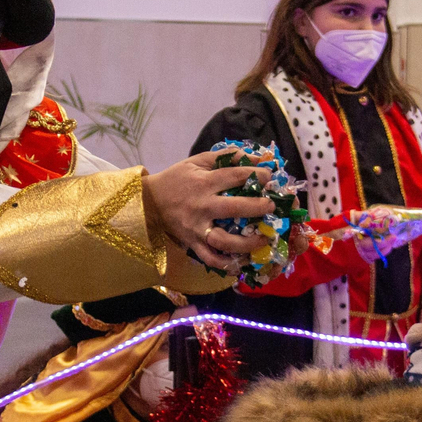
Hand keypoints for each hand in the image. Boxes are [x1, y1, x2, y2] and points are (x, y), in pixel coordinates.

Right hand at [144, 151, 271, 270]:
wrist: (149, 201)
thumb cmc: (177, 179)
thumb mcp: (197, 161)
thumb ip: (226, 156)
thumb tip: (255, 157)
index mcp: (204, 182)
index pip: (235, 176)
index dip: (256, 175)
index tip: (269, 177)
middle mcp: (202, 206)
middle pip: (234, 208)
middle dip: (258, 207)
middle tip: (272, 207)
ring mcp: (197, 228)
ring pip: (224, 240)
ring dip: (247, 243)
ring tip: (264, 239)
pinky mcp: (193, 244)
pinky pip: (211, 259)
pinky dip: (227, 264)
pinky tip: (243, 261)